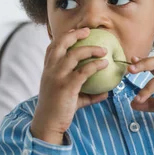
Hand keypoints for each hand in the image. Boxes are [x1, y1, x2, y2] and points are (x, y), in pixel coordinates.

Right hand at [31, 27, 108, 144]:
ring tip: (103, 50)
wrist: (48, 123)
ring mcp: (57, 77)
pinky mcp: (67, 86)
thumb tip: (106, 92)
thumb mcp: (71, 97)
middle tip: (89, 31)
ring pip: (74, 54)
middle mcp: (51, 70)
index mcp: (48, 69)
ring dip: (91, 49)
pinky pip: (84, 71)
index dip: (64, 36)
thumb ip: (87, 93)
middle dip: (75, 34)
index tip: (76, 31)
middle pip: (61, 43)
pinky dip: (95, 65)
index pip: (52, 46)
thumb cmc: (60, 109)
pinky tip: (105, 64)